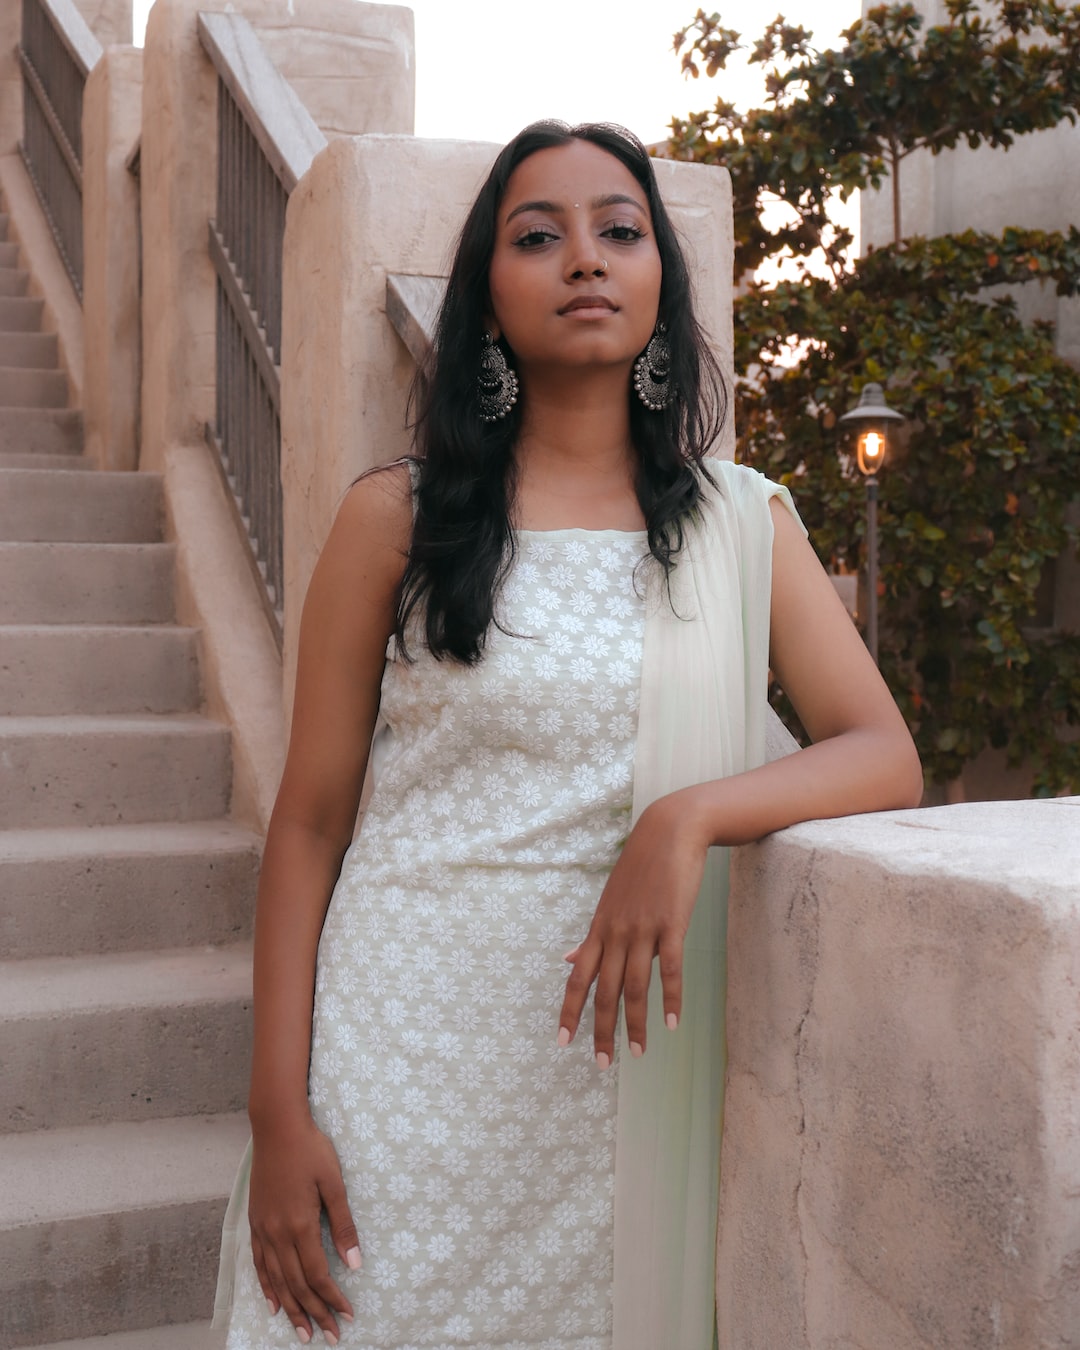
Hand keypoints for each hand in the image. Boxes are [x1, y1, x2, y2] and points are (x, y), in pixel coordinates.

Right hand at [248, 1114, 359, 1343]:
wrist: (277, 1127)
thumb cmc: (311, 1150)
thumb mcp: (334, 1183)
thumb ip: (343, 1225)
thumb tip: (355, 1264)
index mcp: (301, 1225)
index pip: (319, 1275)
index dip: (333, 1299)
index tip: (348, 1316)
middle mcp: (279, 1234)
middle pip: (298, 1284)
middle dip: (315, 1313)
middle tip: (330, 1335)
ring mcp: (264, 1229)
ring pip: (277, 1280)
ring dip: (292, 1308)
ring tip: (302, 1331)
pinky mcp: (255, 1222)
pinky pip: (259, 1263)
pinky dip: (267, 1287)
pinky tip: (274, 1304)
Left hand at [557, 795, 708, 1065]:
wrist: (670, 832)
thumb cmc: (640, 869)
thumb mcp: (609, 902)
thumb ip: (592, 937)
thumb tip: (568, 960)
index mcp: (599, 929)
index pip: (577, 977)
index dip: (568, 1010)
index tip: (561, 1042)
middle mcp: (615, 932)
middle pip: (603, 990)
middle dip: (601, 1030)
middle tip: (602, 1064)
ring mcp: (642, 929)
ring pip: (634, 986)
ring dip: (635, 1023)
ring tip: (639, 1053)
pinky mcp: (671, 924)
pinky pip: (669, 968)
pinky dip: (670, 998)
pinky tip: (671, 1023)